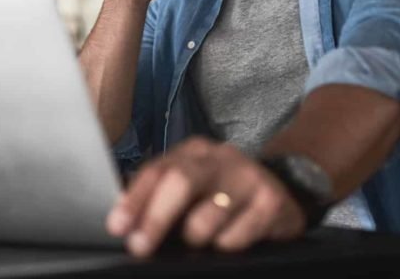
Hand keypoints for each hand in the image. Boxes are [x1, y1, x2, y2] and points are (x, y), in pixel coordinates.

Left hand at [105, 137, 305, 255]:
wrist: (281, 193)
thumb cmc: (223, 194)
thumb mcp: (191, 187)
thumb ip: (159, 195)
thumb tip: (124, 219)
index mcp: (193, 152)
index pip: (156, 170)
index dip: (134, 199)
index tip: (117, 226)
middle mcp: (220, 158)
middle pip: (181, 182)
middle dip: (156, 217)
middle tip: (140, 246)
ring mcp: (248, 177)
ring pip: (209, 214)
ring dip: (195, 237)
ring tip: (197, 241)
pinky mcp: (272, 201)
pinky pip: (237, 235)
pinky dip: (226, 245)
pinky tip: (229, 241)